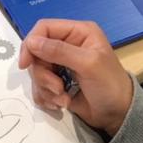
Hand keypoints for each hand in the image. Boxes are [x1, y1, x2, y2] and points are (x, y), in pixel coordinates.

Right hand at [18, 19, 133, 134]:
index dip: (31, 44)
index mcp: (78, 32)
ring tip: (63, 98)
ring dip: (46, 89)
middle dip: (43, 74)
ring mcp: (62, 64)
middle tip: (58, 88)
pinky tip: (62, 103)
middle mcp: (68, 45)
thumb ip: (60, 51)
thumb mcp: (88, 64)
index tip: (26, 64)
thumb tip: (31, 42)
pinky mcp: (57, 82)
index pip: (44, 28)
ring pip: (36, 72)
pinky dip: (46, 97)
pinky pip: (39, 87)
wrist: (116, 114)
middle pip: (36, 53)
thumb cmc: (109, 85)